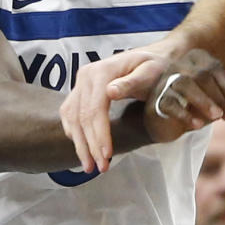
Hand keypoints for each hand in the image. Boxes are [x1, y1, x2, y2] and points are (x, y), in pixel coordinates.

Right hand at [61, 44, 177, 172]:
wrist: (153, 56)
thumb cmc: (155, 65)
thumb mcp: (150, 71)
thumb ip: (132, 82)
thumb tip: (110, 92)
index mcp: (101, 72)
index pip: (94, 108)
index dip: (99, 134)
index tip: (106, 155)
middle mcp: (85, 76)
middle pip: (81, 116)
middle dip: (90, 146)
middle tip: (100, 168)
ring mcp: (81, 83)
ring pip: (72, 118)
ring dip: (79, 144)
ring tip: (89, 166)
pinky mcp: (80, 91)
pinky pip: (70, 114)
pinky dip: (74, 132)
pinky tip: (82, 148)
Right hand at [143, 51, 224, 141]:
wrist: (165, 122)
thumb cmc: (193, 106)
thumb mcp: (215, 98)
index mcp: (193, 62)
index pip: (212, 67)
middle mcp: (178, 68)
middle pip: (199, 75)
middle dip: (217, 96)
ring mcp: (165, 84)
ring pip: (183, 84)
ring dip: (203, 101)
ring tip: (216, 117)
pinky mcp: (156, 101)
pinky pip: (169, 103)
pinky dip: (185, 114)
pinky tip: (198, 126)